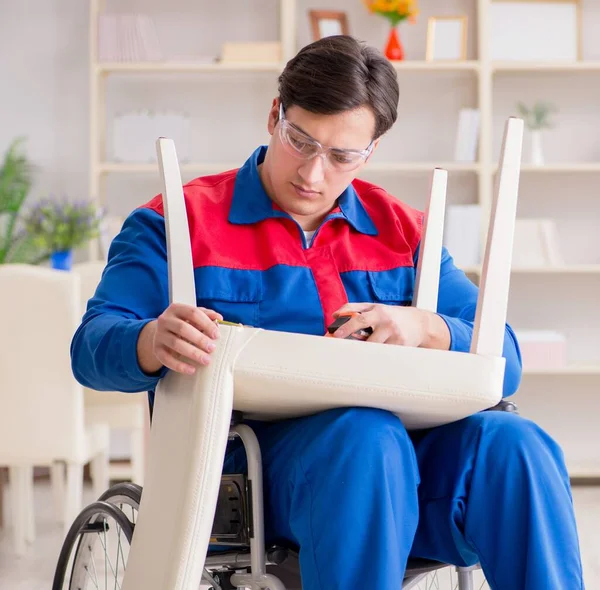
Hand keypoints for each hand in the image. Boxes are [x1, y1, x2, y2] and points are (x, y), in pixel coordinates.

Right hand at [138, 304, 222, 375]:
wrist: (164, 332)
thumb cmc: (184, 323)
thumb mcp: (193, 317)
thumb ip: (206, 315)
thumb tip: (219, 318)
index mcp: (176, 308)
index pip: (192, 312)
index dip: (206, 323)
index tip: (217, 335)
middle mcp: (165, 320)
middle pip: (183, 328)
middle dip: (200, 339)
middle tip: (212, 348)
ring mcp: (159, 335)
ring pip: (175, 344)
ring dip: (193, 353)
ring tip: (206, 360)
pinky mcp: (156, 349)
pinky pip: (166, 359)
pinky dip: (179, 366)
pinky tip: (192, 370)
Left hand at [331, 303, 449, 349]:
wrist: (419, 323)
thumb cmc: (392, 315)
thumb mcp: (374, 307)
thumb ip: (353, 308)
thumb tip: (335, 315)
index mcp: (378, 312)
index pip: (360, 320)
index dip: (346, 328)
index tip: (335, 335)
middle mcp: (388, 324)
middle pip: (367, 341)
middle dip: (356, 347)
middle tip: (346, 351)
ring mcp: (396, 337)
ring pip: (375, 351)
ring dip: (367, 353)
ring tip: (364, 352)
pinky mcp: (402, 348)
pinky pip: (384, 356)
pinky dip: (377, 357)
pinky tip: (376, 355)